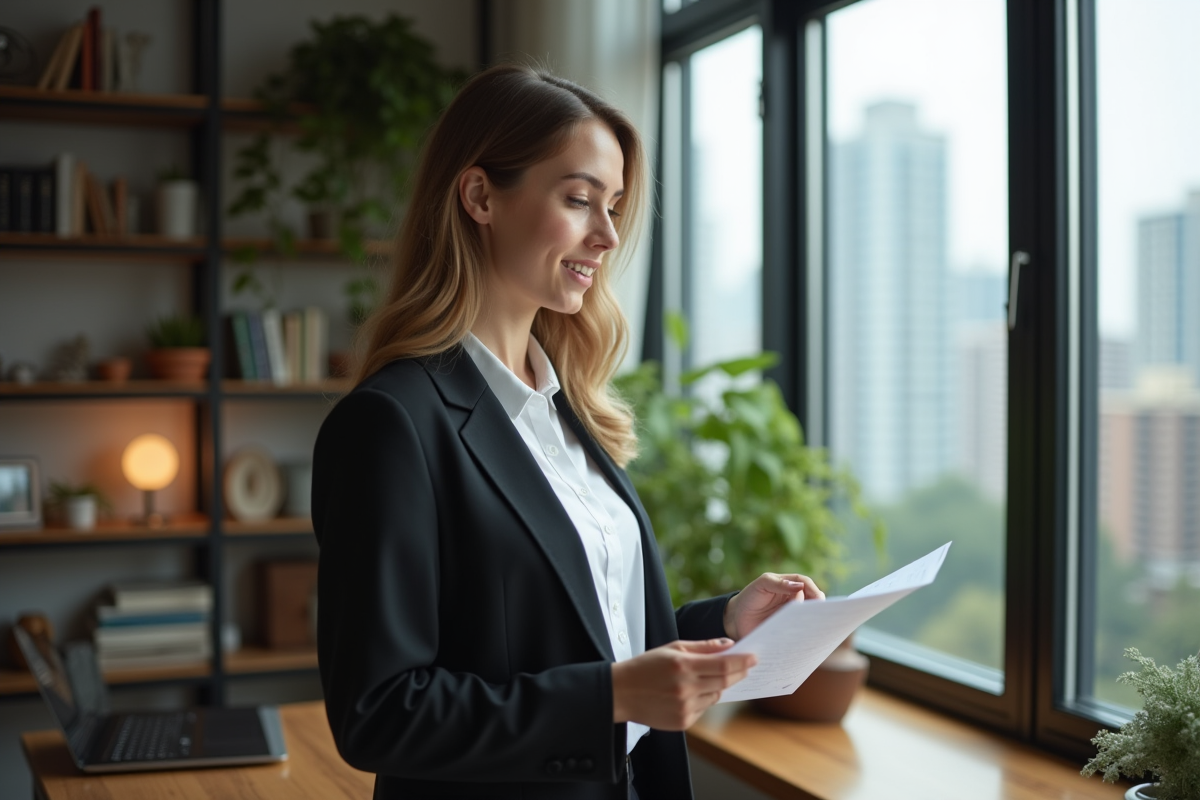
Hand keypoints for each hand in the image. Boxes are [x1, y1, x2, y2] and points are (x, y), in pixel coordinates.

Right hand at [611, 639, 756, 729]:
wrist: (621, 693)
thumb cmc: (646, 666)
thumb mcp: (673, 648)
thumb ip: (702, 647)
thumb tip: (728, 644)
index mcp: (682, 666)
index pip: (723, 664)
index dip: (742, 661)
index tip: (754, 657)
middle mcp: (685, 688)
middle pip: (724, 681)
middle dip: (739, 673)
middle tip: (746, 666)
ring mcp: (684, 707)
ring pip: (715, 696)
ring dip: (719, 686)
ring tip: (707, 677)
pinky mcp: (683, 722)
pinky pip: (704, 708)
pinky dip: (704, 699)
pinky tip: (690, 692)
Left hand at [723, 573, 824, 640]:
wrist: (736, 619)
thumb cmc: (749, 597)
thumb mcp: (761, 585)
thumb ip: (778, 584)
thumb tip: (800, 587)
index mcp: (788, 585)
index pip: (806, 584)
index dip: (813, 590)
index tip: (818, 600)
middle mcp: (794, 599)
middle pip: (812, 600)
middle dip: (819, 606)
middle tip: (821, 615)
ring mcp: (793, 614)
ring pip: (809, 616)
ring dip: (813, 620)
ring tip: (815, 627)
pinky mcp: (789, 629)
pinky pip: (801, 630)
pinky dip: (805, 632)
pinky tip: (806, 637)